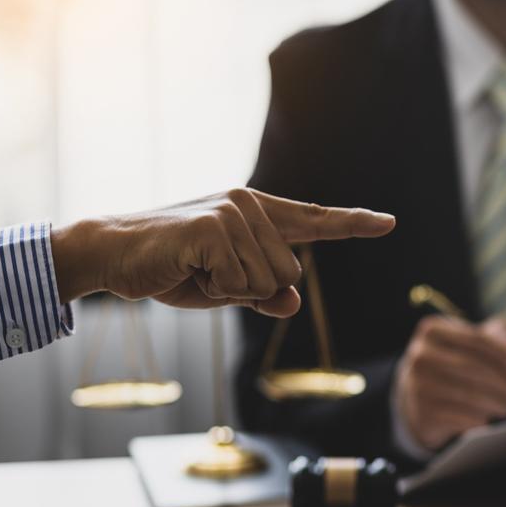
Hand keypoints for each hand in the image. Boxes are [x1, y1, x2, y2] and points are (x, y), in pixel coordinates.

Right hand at [51, 189, 395, 317]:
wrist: (116, 255)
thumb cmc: (176, 269)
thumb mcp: (229, 289)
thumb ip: (265, 294)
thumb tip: (294, 301)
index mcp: (260, 214)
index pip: (316, 221)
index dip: (354, 224)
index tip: (389, 223)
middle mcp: (251, 205)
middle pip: (290, 274)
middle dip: (252, 290)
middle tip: (209, 273)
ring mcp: (233, 212)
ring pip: (267, 282)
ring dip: (229, 290)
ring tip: (196, 268)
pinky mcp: (213, 227)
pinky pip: (238, 284)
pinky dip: (212, 289)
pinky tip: (187, 268)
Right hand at [395, 316, 505, 451]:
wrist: (416, 397)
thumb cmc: (451, 365)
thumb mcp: (466, 343)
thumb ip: (494, 336)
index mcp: (432, 330)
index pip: (477, 340)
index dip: (505, 354)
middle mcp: (420, 355)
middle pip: (475, 368)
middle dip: (504, 382)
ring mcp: (418, 385)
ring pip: (470, 395)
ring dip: (498, 402)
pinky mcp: (423, 413)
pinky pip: (461, 416)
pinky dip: (480, 418)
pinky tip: (488, 417)